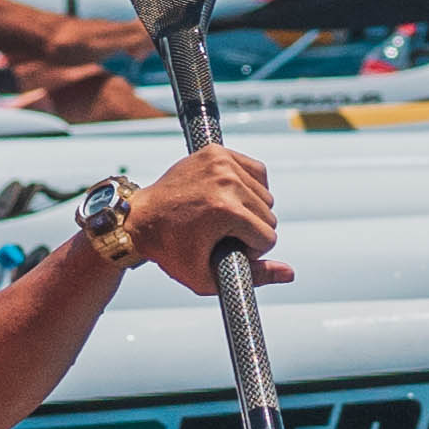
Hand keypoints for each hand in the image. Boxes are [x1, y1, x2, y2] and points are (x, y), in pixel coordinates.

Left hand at [115, 147, 283, 289]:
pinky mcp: (217, 151)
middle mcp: (226, 181)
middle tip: (219, 233)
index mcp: (225, 210)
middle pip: (269, 215)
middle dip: (250, 229)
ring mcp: (221, 162)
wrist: (139, 219)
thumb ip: (254, 277)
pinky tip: (230, 197)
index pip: (268, 237)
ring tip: (221, 217)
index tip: (224, 248)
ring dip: (250, 209)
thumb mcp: (208, 276)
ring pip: (265, 195)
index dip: (249, 250)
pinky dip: (250, 186)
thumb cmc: (171, 251)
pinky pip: (256, 171)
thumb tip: (290, 273)